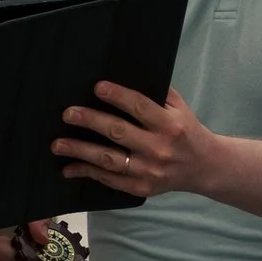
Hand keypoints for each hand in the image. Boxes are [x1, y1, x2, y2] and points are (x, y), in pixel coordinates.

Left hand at [55, 83, 215, 199]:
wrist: (203, 166)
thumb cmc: (186, 131)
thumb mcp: (179, 108)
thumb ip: (157, 93)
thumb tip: (126, 73)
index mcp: (169, 125)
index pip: (140, 107)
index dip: (117, 96)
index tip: (97, 87)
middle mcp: (159, 148)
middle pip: (118, 132)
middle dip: (90, 121)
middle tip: (67, 114)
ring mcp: (149, 171)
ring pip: (108, 160)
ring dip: (80, 151)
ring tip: (57, 144)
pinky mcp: (141, 187)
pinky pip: (110, 180)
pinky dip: (88, 172)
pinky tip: (69, 167)